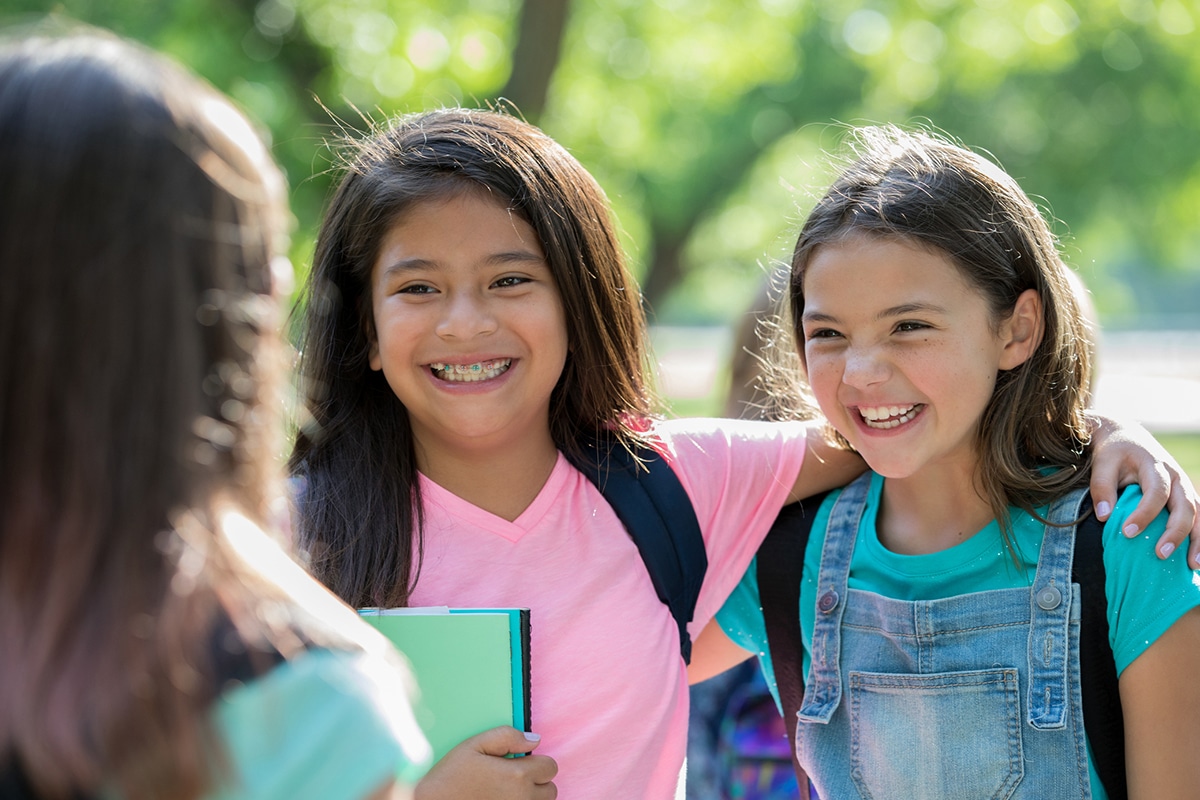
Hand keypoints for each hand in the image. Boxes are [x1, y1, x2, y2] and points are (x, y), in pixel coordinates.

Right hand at [415, 727, 557, 799]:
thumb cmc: (450, 777)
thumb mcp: (474, 745)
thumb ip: (507, 736)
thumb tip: (534, 739)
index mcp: (517, 775)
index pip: (550, 767)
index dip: (536, 762)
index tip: (520, 763)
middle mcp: (522, 798)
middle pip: (550, 789)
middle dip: (537, 781)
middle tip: (513, 779)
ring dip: (531, 797)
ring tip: (507, 792)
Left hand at [1089, 413, 1199, 566]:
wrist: (1127, 437)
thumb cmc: (1114, 452)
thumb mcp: (1104, 463)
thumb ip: (1102, 488)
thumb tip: (1105, 517)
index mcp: (1155, 466)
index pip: (1156, 492)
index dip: (1144, 513)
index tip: (1128, 533)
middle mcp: (1176, 476)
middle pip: (1186, 505)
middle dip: (1176, 531)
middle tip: (1161, 554)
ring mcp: (1184, 487)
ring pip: (1199, 513)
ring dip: (1198, 539)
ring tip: (1192, 565)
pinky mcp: (1186, 496)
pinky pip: (1199, 517)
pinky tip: (1196, 559)